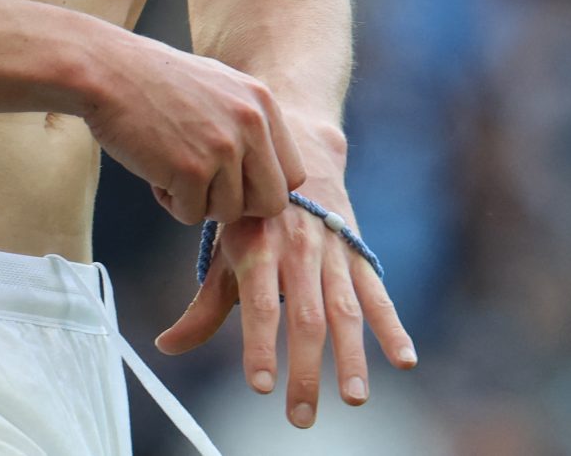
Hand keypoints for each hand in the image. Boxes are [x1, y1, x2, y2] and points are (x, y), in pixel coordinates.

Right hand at [80, 29, 304, 225]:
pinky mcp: (190, 169)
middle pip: (271, 202)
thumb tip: (265, 168)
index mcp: (262, 103)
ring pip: (228, 213)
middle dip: (238, 205)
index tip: (235, 183)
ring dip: (198, 202)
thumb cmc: (153, 80)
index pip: (293, 174)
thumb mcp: (219, 86)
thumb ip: (247, 122)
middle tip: (206, 188)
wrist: (106, 70)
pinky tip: (154, 171)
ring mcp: (222, 147)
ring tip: (172, 170)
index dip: (262, 187)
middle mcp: (251, 124)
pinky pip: (191, 215)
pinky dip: (170, 202)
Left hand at [155, 124, 414, 428]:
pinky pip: (379, 295)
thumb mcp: (225, 251)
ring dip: (351, 358)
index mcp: (257, 248)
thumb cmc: (251, 216)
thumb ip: (203, 307)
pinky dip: (394, 328)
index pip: (259, 303)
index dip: (259, 344)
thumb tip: (166, 347)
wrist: (298, 153)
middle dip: (304, 370)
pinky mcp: (359, 255)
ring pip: (344, 310)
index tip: (261, 385)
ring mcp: (332, 252)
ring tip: (353, 398)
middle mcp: (297, 249)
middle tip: (300, 417)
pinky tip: (405, 361)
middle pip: (305, 317)